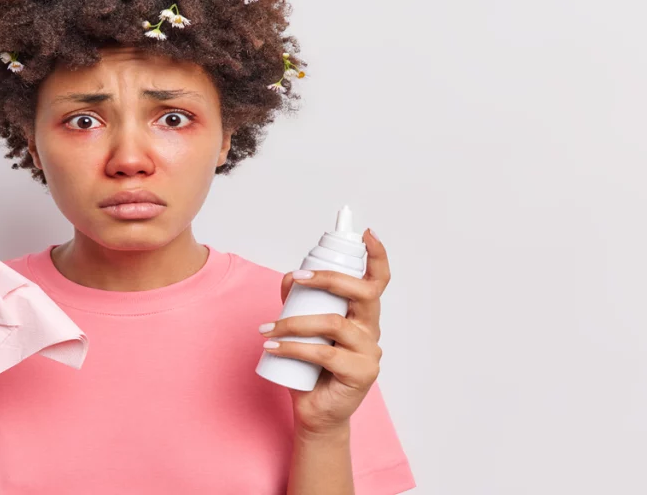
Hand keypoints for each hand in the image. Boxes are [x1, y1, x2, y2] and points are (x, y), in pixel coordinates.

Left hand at [260, 228, 390, 437]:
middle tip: (296, 279)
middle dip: (330, 278)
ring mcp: (369, 353)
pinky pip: (324, 354)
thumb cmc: (309, 370)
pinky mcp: (360, 374)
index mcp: (362, 316)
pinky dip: (293, 348)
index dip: (377, 256)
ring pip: (335, 324)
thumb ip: (297, 302)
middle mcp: (371, 331)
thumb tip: (288, 275)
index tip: (367, 233)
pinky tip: (273, 347)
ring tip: (268, 329)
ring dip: (295, 322)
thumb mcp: (301, 330)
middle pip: (364, 294)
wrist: (315, 413)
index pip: (377, 282)